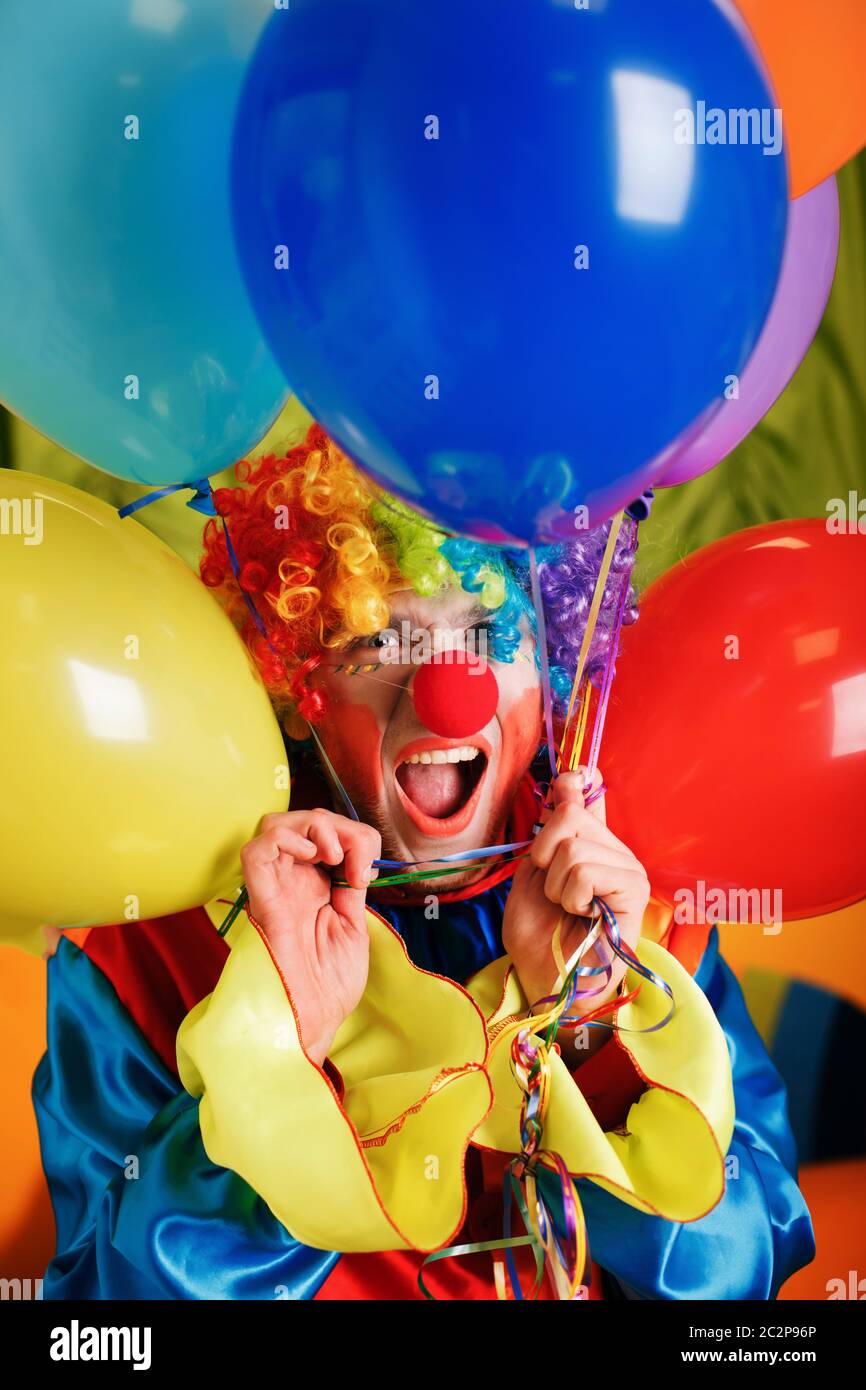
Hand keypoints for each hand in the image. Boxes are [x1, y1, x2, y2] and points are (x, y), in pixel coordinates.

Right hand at [240, 809, 380, 1066]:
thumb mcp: (353, 924)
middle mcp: (291, 882)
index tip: (367, 872)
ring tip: (332, 855)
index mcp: (314, 887)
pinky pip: (256, 852)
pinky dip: (285, 839)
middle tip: (352, 861)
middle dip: (336, 825)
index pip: (325, 834)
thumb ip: (351, 887)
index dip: (353, 836)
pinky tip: (311, 856)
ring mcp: (275, 889)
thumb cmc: (328, 986)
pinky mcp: (262, 901)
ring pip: (275, 825)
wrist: (313, 1023)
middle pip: (301, 821)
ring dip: (311, 826)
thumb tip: (359, 857)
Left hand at [502, 769, 649, 1061]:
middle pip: (570, 816)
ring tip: (568, 909)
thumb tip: (568, 782)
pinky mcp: (635, 890)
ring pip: (574, 848)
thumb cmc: (538, 935)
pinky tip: (583, 915)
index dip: (570, 783)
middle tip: (555, 891)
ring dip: (557, 886)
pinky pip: (587, 871)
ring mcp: (628, 869)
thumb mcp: (531, 875)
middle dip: (544, 857)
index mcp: (590, 844)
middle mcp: (614, 850)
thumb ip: (548, 835)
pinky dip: (572, 896)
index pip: (587, 791)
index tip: (564, 788)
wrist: (547, 979)